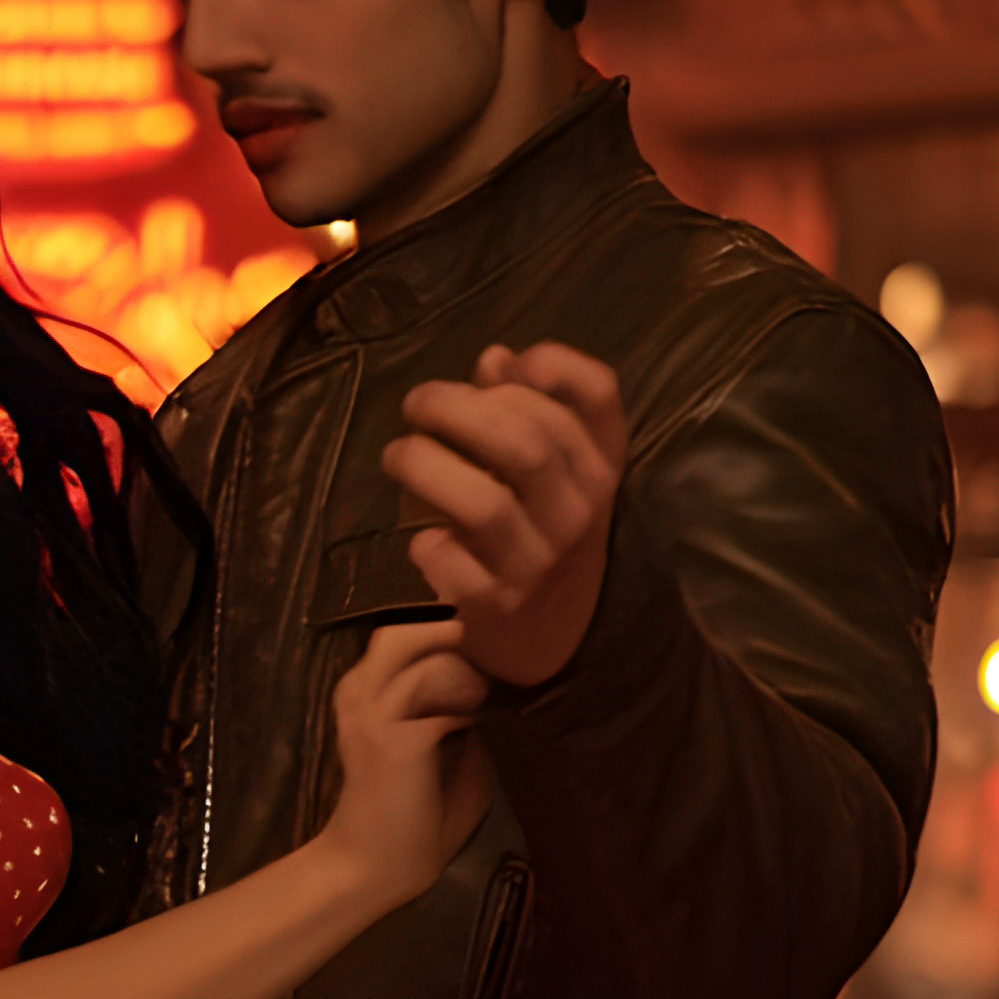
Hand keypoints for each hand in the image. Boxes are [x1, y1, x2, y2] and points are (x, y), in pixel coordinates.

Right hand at [320, 624, 493, 906]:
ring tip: (481, 697)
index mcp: (366, 701)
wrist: (373, 870)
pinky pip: (438, 691)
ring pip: (416, 651)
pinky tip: (478, 722)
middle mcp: (361, 698)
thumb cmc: (410, 824)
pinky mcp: (394, 737)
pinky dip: (465, 701)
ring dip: (459, 668)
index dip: (439, 637)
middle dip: (443, 636)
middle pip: (395, 633)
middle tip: (485, 660)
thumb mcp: (446, 760)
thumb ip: (464, 721)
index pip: (400, 644)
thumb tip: (500, 694)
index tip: (480, 650)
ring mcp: (374, 714)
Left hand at [382, 341, 624, 687]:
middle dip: (457, 410)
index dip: (550, 364)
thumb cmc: (544, 532)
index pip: (598, 395)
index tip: (498, 366)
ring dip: (427, 466)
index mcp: (602, 465)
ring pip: (484, 502)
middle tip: (416, 403)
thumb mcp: (557, 475)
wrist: (552, 639)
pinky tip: (424, 538)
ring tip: (397, 455)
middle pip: (527, 441)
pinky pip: (451, 559)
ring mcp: (541, 560)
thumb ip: (529, 412)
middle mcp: (581, 510)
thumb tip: (493, 359)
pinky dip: (426, 542)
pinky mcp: (498, 604)